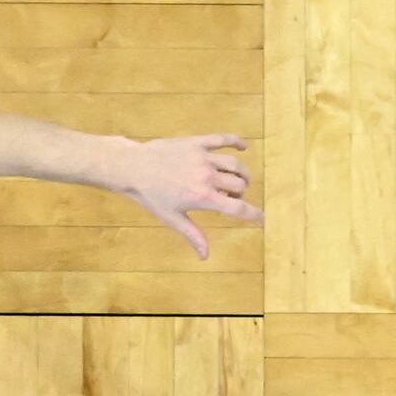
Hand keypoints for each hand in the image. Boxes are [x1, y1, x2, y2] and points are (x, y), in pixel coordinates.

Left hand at [112, 132, 262, 257]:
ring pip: (235, 164)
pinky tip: (243, 147)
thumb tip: (205, 256)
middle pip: (239, 184)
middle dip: (241, 193)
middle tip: (231, 197)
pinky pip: (222, 139)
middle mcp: (207, 176)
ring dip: (242, 174)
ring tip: (237, 180)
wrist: (134, 168)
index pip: (238, 208)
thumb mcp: (172, 218)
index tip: (262, 219)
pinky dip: (236, 142)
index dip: (254, 215)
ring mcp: (203, 157)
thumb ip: (193, 235)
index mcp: (203, 197)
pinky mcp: (197, 143)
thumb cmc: (151, 196)